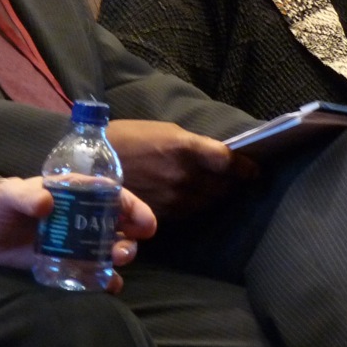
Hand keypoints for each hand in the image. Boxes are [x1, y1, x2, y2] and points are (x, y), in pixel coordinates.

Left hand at [0, 177, 155, 289]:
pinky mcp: (65, 262)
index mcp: (75, 194)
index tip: (145, 224)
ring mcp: (75, 241)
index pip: (113, 196)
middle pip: (118, 224)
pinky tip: (109, 286)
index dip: (133, 208)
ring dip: (120, 255)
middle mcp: (82, 216)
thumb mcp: (6, 195)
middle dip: (130, 237)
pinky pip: (92, 270)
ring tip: (116, 264)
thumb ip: (23, 196)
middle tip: (125, 251)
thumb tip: (46, 202)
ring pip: (109, 247)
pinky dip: (105, 279)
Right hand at [106, 120, 248, 217]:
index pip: (229, 162)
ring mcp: (172, 198)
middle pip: (223, 185)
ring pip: (209, 202)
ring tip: (223, 190)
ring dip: (220, 196)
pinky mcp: (160, 215)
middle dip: (235, 183)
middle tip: (242, 180)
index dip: (247, 167)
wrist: (89, 165)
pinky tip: (200, 200)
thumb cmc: (129, 139)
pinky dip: (200, 206)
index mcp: (185, 148)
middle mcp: (183, 176)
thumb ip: (194, 146)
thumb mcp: (166, 131)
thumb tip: (219, 157)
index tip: (256, 170)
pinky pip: (191, 213)